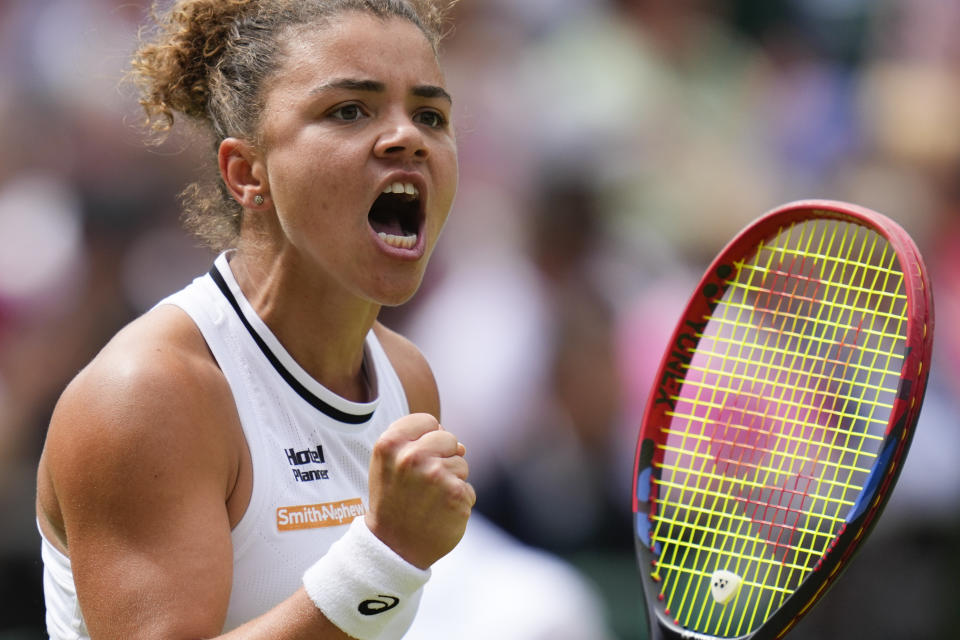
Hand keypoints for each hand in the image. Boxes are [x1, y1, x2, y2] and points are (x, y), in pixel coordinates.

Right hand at [365, 413, 474, 568]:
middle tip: (423, 484)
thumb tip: (462, 446)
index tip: (415, 459)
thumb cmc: (393, 502)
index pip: (428, 421)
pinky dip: (459, 502)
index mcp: (390, 444)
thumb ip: (417, 443)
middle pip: (449, 438)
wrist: (393, 548)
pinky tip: (440, 513)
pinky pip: (468, 488)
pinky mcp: (456, 494)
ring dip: (451, 481)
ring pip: (461, 464)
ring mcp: (435, 475)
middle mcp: (412, 456)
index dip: (426, 439)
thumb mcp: (389, 465)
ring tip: (429, 501)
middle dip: (443, 458)